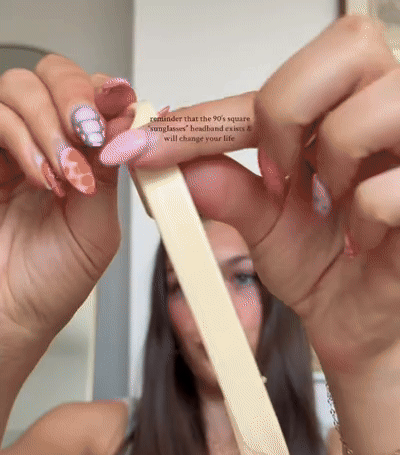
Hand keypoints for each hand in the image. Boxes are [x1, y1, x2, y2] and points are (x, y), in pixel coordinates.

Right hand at [0, 54, 136, 343]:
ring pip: (20, 87)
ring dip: (50, 126)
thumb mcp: (98, 226)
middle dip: (76, 99)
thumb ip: (110, 171)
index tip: (120, 101)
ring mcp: (6, 148)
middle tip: (89, 135)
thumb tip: (128, 120)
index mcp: (78, 157)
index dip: (105, 91)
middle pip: (53, 74)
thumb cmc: (51, 283)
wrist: (10, 315)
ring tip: (64, 175)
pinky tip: (42, 178)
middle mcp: (41, 144)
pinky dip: (22, 140)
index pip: (90, 95)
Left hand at [100, 16, 399, 376]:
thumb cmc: (324, 266)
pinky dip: (366, 215)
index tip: (144, 148)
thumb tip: (171, 166)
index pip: (271, 87)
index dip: (204, 116)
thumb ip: (223, 189)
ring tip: (329, 203)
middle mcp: (382, 115)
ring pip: (378, 102)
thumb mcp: (262, 225)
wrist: (357, 320)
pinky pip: (395, 185)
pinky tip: (360, 242)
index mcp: (337, 114)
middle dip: (289, 112)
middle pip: (347, 46)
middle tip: (276, 173)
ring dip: (335, 159)